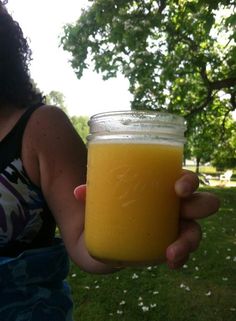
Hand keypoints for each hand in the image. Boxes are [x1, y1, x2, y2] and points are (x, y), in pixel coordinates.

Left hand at [74, 171, 219, 269]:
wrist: (97, 231)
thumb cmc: (105, 205)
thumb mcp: (98, 197)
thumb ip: (90, 193)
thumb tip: (79, 192)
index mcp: (162, 187)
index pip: (184, 180)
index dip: (188, 181)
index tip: (177, 188)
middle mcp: (173, 207)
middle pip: (200, 203)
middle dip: (199, 205)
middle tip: (183, 210)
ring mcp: (172, 228)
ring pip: (194, 231)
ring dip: (188, 241)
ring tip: (172, 252)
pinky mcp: (166, 247)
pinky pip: (181, 253)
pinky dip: (179, 257)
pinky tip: (170, 262)